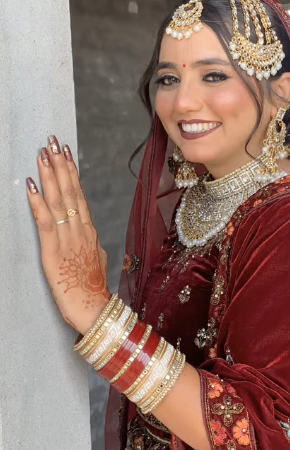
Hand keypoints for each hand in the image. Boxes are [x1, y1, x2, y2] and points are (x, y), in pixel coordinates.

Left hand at [27, 136, 110, 334]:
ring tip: (43, 154)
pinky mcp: (53, 250)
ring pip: (59, 201)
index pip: (79, 196)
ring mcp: (67, 238)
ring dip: (50, 176)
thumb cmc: (93, 287)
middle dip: (60, 165)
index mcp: (89, 231)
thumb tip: (89, 233)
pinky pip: (45, 221)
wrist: (94, 308)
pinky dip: (38, 202)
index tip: (66, 154)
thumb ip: (91, 243)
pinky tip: (31, 186)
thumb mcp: (97, 260)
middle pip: (70, 191)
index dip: (71, 173)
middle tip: (53, 142)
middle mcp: (80, 230)